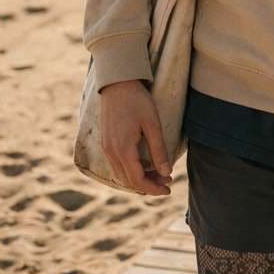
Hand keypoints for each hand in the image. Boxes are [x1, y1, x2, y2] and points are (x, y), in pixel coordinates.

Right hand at [99, 79, 172, 195]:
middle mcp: (111, 152)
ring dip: (139, 178)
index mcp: (123, 150)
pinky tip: (144, 163)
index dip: (153, 189)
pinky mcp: (106, 142)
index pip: (138, 180)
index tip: (168, 189)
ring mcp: (106, 148)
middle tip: (167, 180)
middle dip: (149, 185)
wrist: (117, 83)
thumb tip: (166, 172)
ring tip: (158, 172)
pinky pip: (117, 165)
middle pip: (129, 181)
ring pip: (122, 175)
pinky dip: (131, 170)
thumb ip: (158, 150)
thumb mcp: (152, 124)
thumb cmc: (137, 100)